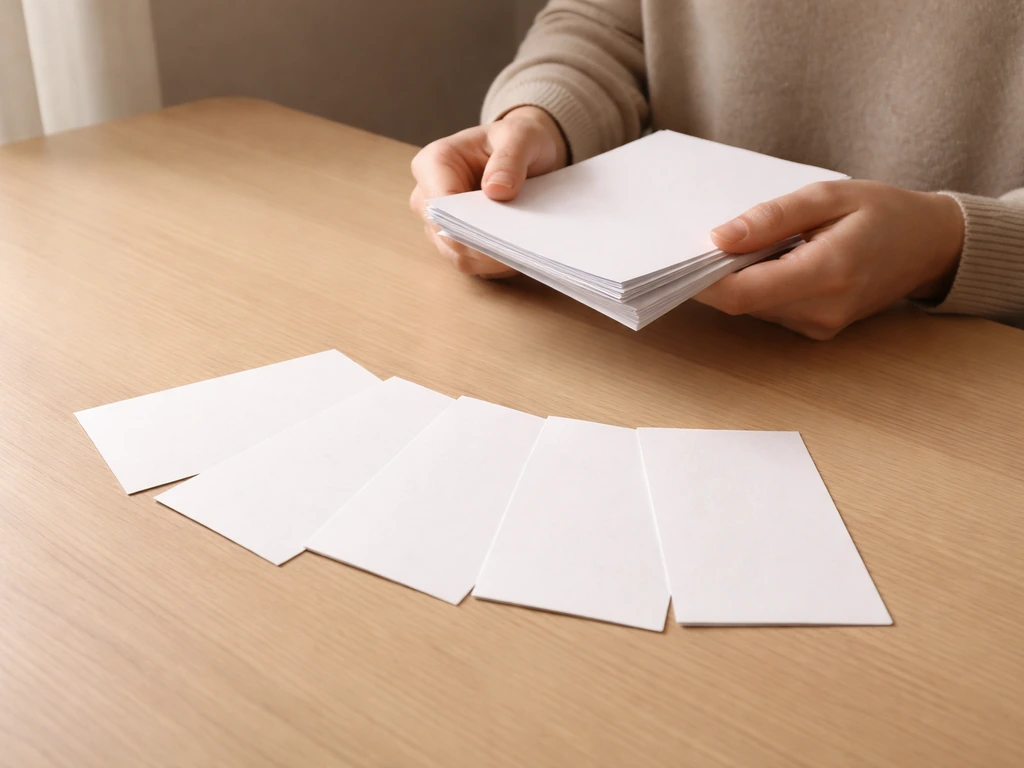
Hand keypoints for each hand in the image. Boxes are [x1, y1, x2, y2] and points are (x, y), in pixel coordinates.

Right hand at [409, 106, 567, 276]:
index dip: (467, 226)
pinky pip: (471, 263)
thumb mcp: (521, 137)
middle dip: (481, 246)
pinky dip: (493, 264)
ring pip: (457, 256)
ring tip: (520, 250)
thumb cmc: (516, 140)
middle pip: (445, 237)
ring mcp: (439, 222)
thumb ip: (509, 160)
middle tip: (518, 247)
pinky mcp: (455, 240)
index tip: (500, 235)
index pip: (439, 206)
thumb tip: (496, 190)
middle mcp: (428, 195)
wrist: (523, 153)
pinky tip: (516, 254)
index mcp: (434, 163)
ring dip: (489, 259)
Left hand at [695, 180, 965, 338]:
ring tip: (752, 242)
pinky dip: (761, 285)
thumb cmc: (884, 212)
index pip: (742, 293)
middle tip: (706, 241)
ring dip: (741, 279)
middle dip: (717, 276)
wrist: (932, 246)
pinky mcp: (819, 329)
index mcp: (826, 273)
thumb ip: (771, 218)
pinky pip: (772, 309)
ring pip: (755, 307)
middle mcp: (821, 310)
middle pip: (743, 303)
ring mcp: (820, 326)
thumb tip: (718, 238)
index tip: (675, 263)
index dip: (702, 282)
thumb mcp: (827, 196)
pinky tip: (774, 258)